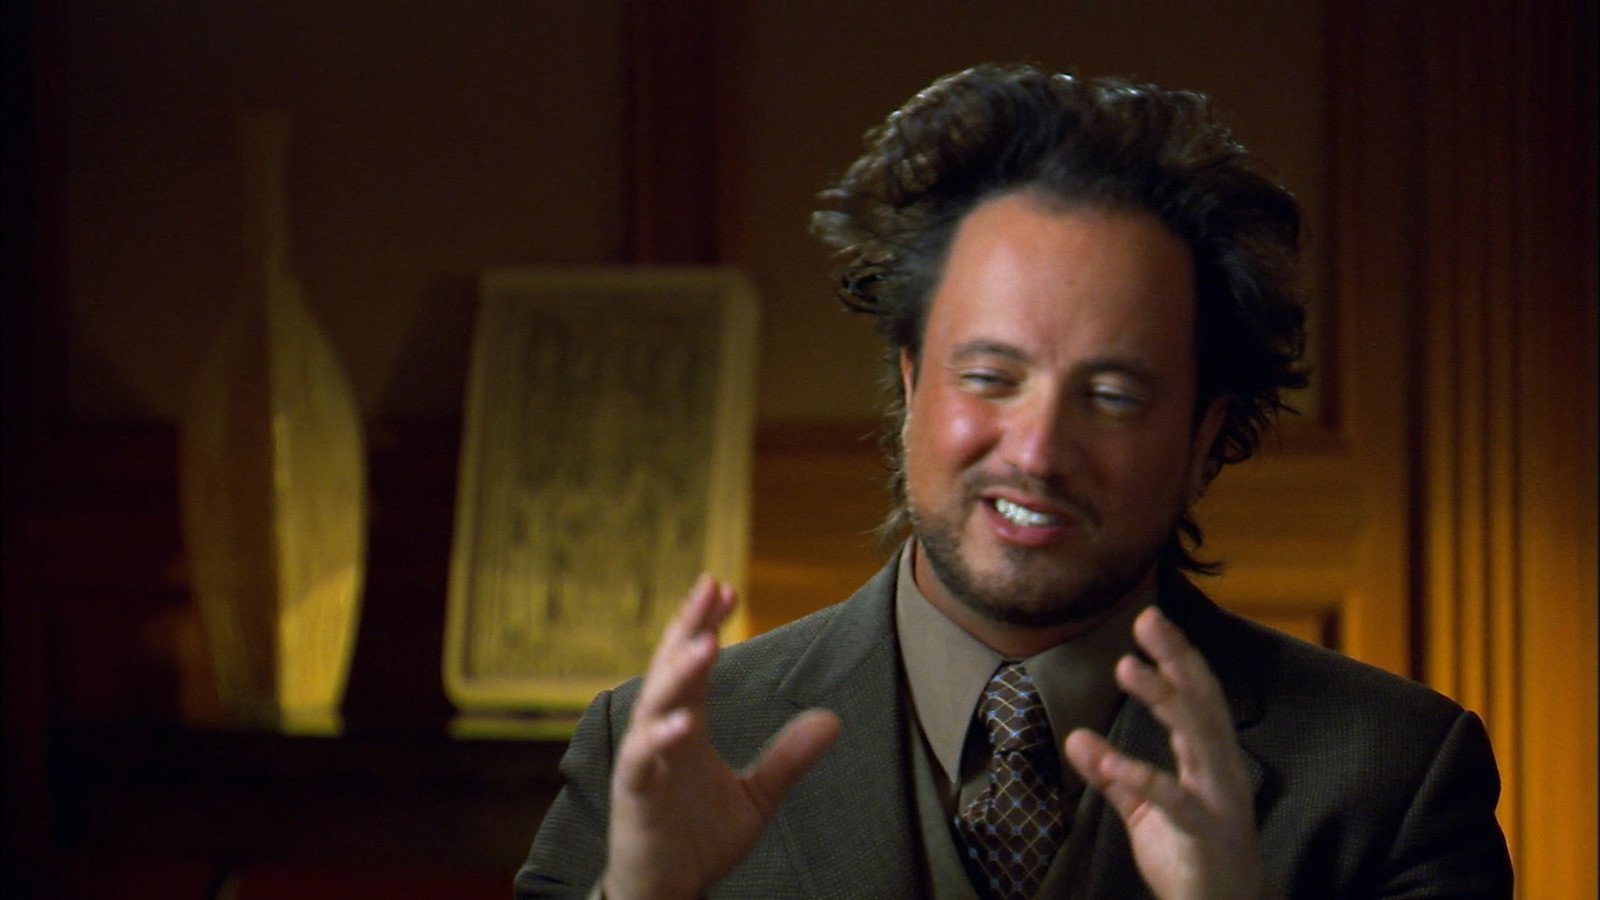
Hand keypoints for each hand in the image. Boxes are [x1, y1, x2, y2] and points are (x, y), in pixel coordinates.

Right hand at [602, 575, 840, 899]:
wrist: (665, 892)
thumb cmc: (699, 840)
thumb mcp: (757, 796)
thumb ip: (788, 757)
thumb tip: (833, 720)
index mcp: (686, 726)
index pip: (694, 664)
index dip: (707, 625)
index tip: (727, 590)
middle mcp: (661, 733)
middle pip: (671, 668)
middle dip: (689, 626)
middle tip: (710, 587)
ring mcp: (644, 761)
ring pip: (655, 705)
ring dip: (679, 673)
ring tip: (705, 643)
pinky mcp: (635, 794)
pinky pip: (644, 760)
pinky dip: (660, 738)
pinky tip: (684, 721)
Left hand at [1064, 606, 1264, 898]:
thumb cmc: (1191, 857)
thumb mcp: (1146, 811)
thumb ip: (1114, 777)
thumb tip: (1075, 738)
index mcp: (1211, 761)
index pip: (1198, 698)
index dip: (1177, 658)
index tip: (1151, 621)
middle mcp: (1222, 771)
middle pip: (1204, 702)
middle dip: (1177, 658)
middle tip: (1148, 618)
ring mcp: (1219, 801)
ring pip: (1197, 736)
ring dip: (1163, 697)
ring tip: (1125, 666)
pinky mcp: (1205, 834)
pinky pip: (1173, 800)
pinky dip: (1138, 775)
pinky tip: (1103, 758)